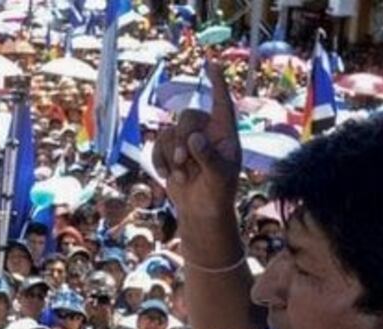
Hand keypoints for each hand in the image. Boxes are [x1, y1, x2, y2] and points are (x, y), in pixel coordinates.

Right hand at [151, 62, 240, 231]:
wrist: (201, 211)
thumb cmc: (218, 194)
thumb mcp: (218, 178)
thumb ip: (208, 157)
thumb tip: (194, 138)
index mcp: (225, 133)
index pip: (222, 103)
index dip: (217, 83)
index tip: (213, 64)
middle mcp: (206, 131)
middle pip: (188, 117)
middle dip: (181, 140)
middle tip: (182, 162)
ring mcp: (186, 140)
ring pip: (170, 131)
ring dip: (170, 156)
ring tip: (181, 177)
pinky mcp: (170, 150)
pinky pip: (158, 143)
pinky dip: (159, 160)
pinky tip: (165, 176)